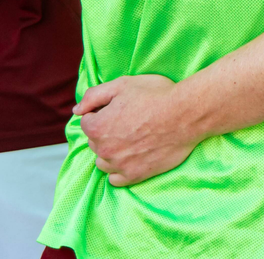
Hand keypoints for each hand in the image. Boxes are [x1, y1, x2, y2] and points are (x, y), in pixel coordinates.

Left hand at [74, 74, 197, 186]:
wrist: (186, 114)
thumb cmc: (156, 95)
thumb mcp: (123, 84)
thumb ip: (93, 96)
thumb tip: (76, 111)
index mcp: (97, 126)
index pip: (87, 122)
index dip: (102, 112)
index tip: (120, 109)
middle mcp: (103, 149)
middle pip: (94, 142)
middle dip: (106, 132)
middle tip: (129, 122)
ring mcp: (119, 164)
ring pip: (102, 162)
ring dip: (110, 152)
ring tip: (130, 140)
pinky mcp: (134, 175)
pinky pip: (114, 179)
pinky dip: (118, 170)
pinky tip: (130, 158)